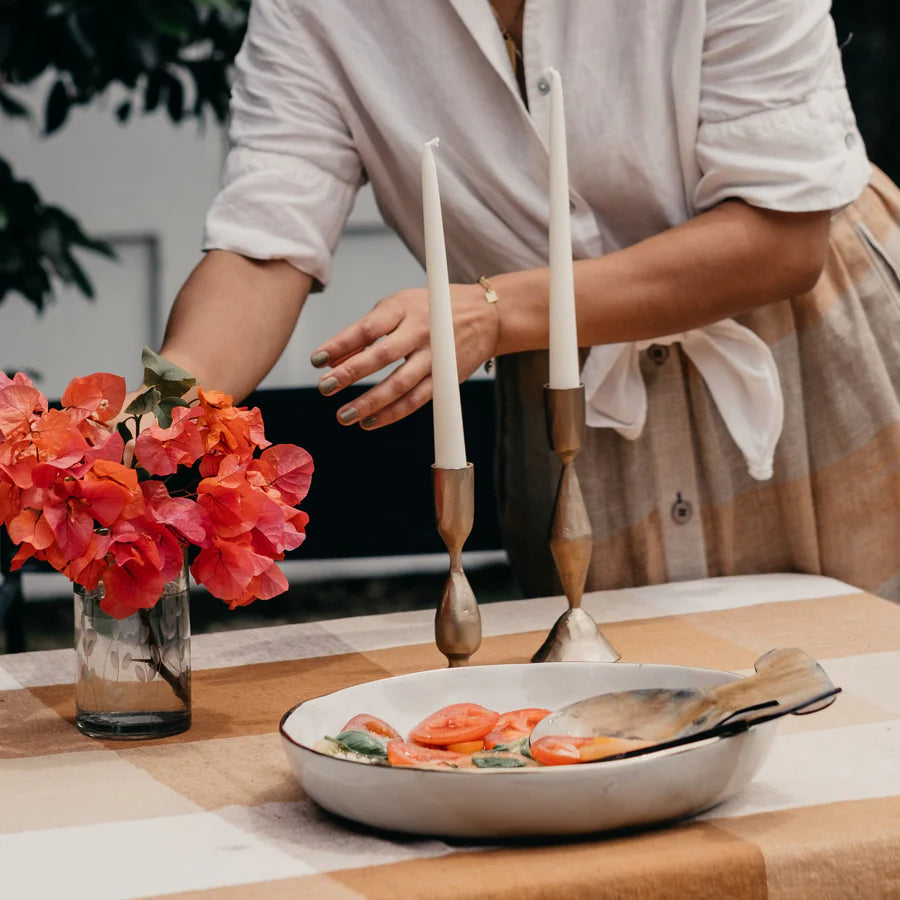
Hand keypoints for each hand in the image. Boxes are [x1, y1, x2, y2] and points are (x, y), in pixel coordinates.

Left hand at [311, 282, 499, 428]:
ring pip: (400, 384)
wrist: (487, 316)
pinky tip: (370, 421)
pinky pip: (417, 400)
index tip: (317, 360)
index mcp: (404, 308)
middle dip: (351, 374)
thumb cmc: (433, 310)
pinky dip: (393, 413)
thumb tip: (333, 359)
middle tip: (325, 388)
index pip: (367, 328)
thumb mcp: (399, 307)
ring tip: (345, 415)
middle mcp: (421, 332)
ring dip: (370, 402)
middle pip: (381, 355)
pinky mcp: (446, 379)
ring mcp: (435, 357)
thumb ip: (367, 331)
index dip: (340, 345)